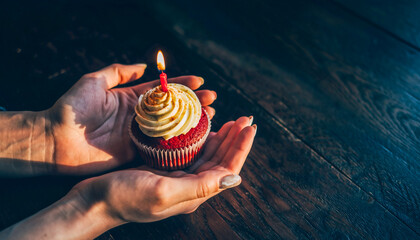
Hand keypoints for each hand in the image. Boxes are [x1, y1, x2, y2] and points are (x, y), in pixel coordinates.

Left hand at [47, 64, 216, 174]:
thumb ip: (119, 71)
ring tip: (210, 116)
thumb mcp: (94, 81)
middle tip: (212, 100)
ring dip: (191, 123)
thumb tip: (144, 65)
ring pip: (170, 128)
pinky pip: (160, 148)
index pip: (162, 90)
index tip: (200, 80)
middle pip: (171, 109)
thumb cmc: (71, 108)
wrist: (55, 139)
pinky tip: (195, 140)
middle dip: (192, 103)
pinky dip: (177, 144)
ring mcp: (138, 135)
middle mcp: (139, 117)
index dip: (181, 84)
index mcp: (131, 99)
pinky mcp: (135, 153)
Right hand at [75, 117, 255, 223]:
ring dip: (221, 138)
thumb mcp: (163, 191)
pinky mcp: (166, 172)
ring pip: (208, 156)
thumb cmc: (125, 197)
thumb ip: (200, 186)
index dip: (241, 148)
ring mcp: (179, 179)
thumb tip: (235, 178)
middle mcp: (191, 188)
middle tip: (245, 118)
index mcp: (195, 194)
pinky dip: (201, 139)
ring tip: (231, 121)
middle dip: (235, 139)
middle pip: (221, 161)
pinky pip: (192, 153)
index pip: (228, 169)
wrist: (95, 201)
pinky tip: (204, 129)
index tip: (250, 126)